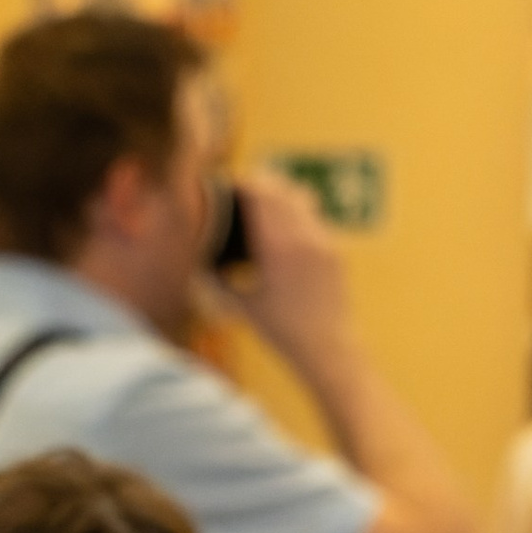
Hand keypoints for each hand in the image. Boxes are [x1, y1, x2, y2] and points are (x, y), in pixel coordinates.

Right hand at [207, 167, 354, 370]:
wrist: (329, 348)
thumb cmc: (282, 332)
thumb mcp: (244, 307)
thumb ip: (219, 283)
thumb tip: (196, 267)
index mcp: (278, 247)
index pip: (261, 195)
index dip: (244, 184)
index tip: (229, 183)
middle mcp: (304, 237)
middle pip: (280, 190)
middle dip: (261, 184)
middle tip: (243, 187)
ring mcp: (324, 241)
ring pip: (301, 199)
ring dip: (280, 196)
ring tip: (264, 201)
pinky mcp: (335, 250)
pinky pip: (314, 220)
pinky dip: (296, 215)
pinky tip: (285, 229)